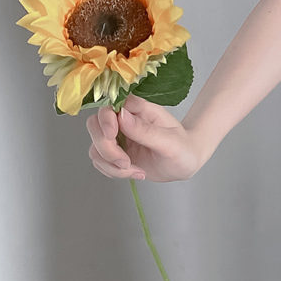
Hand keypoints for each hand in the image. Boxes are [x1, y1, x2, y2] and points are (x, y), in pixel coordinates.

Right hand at [86, 93, 207, 182]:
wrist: (185, 163)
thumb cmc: (183, 148)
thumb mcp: (169, 142)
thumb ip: (145, 130)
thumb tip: (122, 116)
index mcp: (138, 109)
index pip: (109, 107)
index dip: (105, 120)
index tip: (112, 136)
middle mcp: (123, 120)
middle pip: (95, 127)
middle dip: (106, 149)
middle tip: (126, 163)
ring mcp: (117, 137)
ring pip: (95, 148)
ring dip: (111, 165)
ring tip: (137, 171)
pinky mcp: (115, 153)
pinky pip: (100, 162)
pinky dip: (114, 171)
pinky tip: (136, 173)